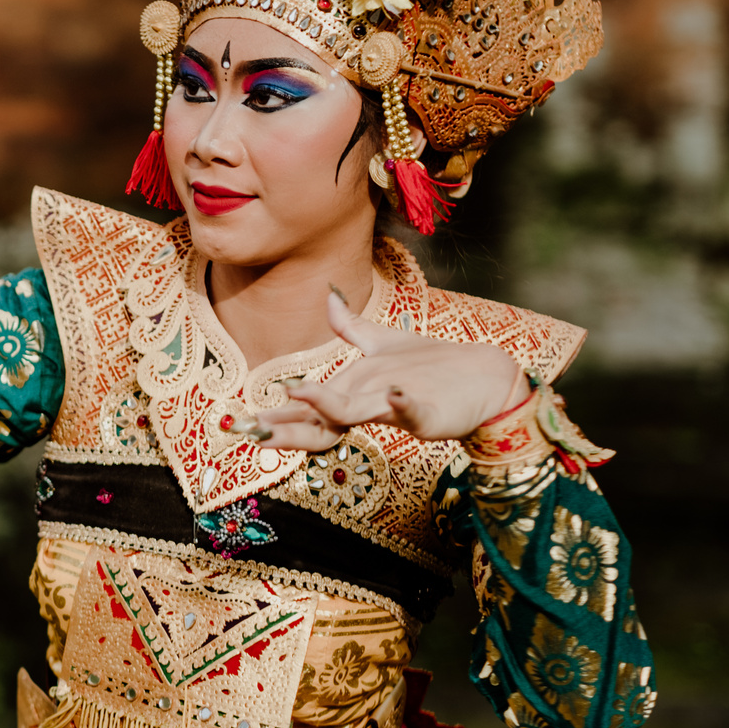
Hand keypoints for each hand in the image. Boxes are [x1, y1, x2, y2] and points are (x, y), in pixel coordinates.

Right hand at [255, 290, 529, 447]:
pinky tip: (392, 397)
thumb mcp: (385, 344)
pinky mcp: (428, 414)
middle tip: (254, 430)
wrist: (485, 379)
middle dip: (288, 424)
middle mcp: (370, 405)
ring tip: (300, 395)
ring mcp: (396, 411)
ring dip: (327, 406)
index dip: (279, 415)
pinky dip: (401, 407)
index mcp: (356, 393)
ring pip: (353, 414)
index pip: (310, 409)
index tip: (243, 421)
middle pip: (321, 419)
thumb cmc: (434, 368)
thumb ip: (351, 326)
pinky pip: (412, 413)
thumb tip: (326, 297)